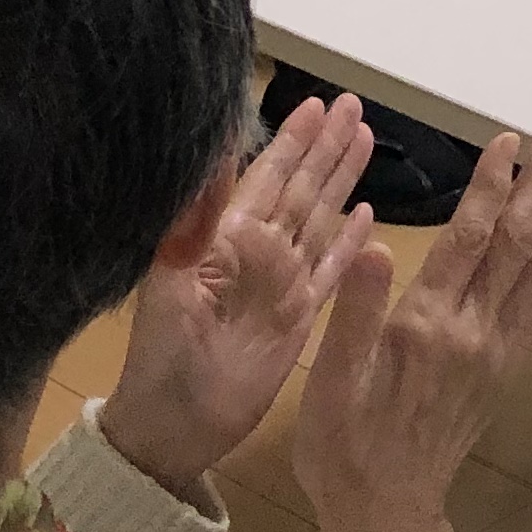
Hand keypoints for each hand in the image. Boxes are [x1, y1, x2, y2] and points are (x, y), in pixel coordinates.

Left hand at [104, 94, 383, 504]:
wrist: (175, 429)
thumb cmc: (161, 359)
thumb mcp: (168, 288)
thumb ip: (192, 224)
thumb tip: (211, 155)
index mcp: (228, 240)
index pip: (267, 177)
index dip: (291, 141)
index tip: (312, 102)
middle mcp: (260, 253)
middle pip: (302, 188)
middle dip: (326, 146)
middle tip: (352, 104)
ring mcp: (283, 284)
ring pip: (321, 218)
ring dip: (342, 179)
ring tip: (365, 139)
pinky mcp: (301, 317)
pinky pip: (332, 270)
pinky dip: (350, 243)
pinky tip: (370, 217)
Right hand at [295, 126, 531, 531]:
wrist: (387, 512)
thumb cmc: (347, 447)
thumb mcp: (330, 383)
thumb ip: (353, 313)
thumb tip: (373, 244)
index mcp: (426, 325)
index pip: (468, 239)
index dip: (490, 186)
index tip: (508, 141)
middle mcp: (472, 331)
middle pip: (517, 243)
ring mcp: (495, 351)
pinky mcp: (503, 371)